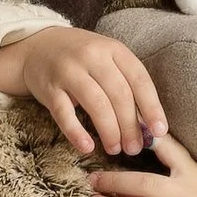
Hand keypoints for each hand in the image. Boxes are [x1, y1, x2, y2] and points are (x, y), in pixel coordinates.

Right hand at [0, 26, 165, 156]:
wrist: (37, 46)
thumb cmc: (82, 59)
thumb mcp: (107, 59)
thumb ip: (126, 84)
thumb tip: (148, 124)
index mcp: (114, 49)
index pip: (139, 79)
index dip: (152, 107)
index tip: (160, 131)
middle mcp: (93, 56)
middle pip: (119, 95)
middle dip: (130, 126)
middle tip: (135, 148)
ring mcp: (69, 71)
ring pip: (96, 104)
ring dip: (109, 131)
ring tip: (115, 149)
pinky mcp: (49, 88)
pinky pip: (64, 114)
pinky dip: (76, 133)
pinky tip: (87, 148)